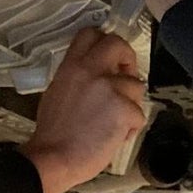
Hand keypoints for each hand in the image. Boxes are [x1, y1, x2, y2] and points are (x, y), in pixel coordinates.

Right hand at [20, 27, 145, 192]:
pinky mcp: (124, 109)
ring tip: (113, 122)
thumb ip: (78, 77)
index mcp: (71, 66)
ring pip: (136, 85)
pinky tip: (115, 137)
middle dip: (128, 59)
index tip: (110, 57)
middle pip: (118, 45)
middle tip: (125, 77)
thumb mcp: (57, 91)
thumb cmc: (53, 133)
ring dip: (130, 104)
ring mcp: (109, 88)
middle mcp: (91, 70)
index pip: (91, 33)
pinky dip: (131, 128)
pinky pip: (139, 114)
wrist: (53, 158)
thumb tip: (98, 75)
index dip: (105, 42)